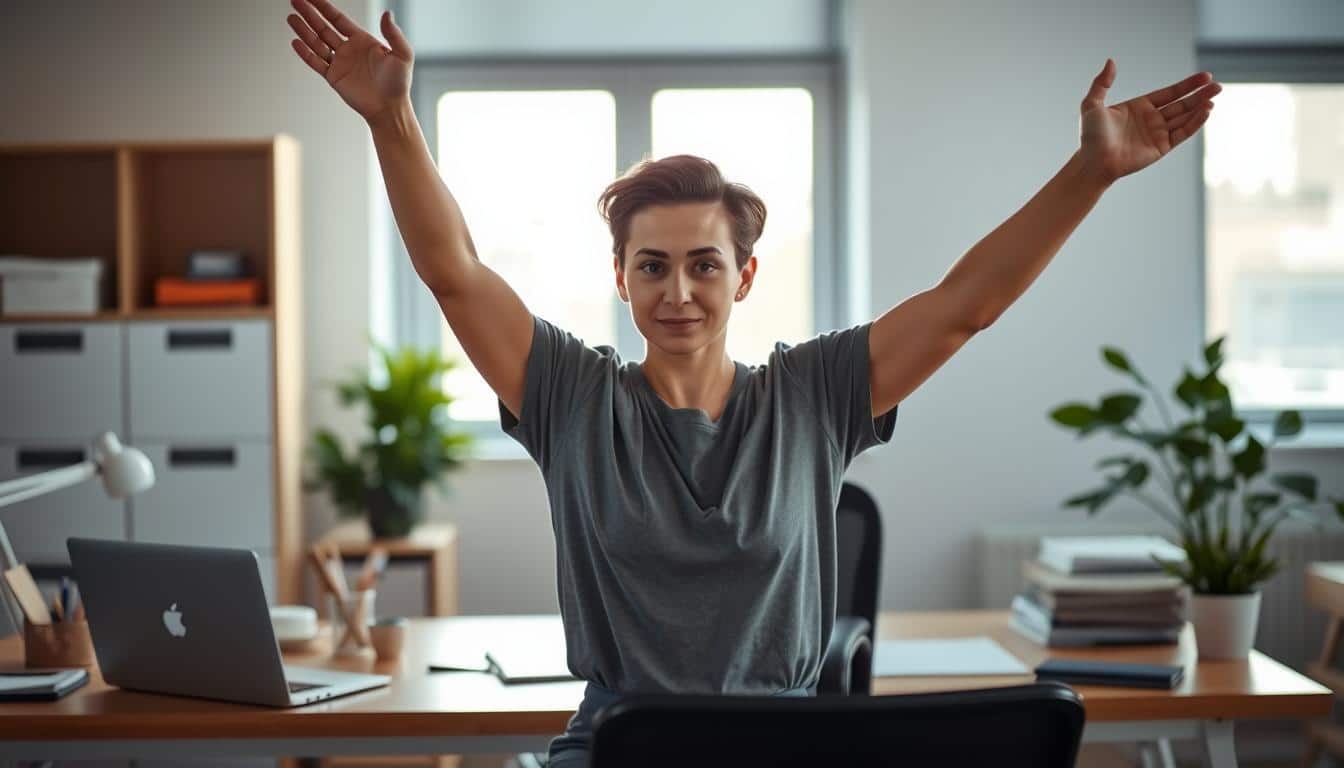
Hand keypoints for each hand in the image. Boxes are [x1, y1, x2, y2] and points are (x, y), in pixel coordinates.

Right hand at [287, 0, 412, 123]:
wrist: (390, 109)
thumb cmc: (399, 83)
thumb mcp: (403, 55)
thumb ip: (394, 34)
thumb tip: (387, 13)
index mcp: (362, 40)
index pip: (338, 19)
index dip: (324, 7)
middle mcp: (348, 49)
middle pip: (324, 27)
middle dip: (309, 14)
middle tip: (295, 0)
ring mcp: (340, 63)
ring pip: (317, 43)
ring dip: (304, 30)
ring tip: (291, 17)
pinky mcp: (334, 78)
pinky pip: (316, 62)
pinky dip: (305, 53)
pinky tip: (296, 42)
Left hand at [1077, 59, 1220, 183]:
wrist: (1093, 161)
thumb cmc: (1090, 136)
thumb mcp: (1092, 104)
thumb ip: (1102, 83)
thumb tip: (1110, 60)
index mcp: (1140, 107)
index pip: (1170, 93)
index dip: (1188, 85)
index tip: (1205, 76)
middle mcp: (1152, 119)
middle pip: (1182, 104)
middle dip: (1200, 94)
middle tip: (1217, 86)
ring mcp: (1158, 134)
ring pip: (1185, 117)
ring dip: (1200, 107)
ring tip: (1214, 96)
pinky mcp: (1161, 147)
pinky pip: (1182, 133)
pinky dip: (1195, 123)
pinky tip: (1205, 111)